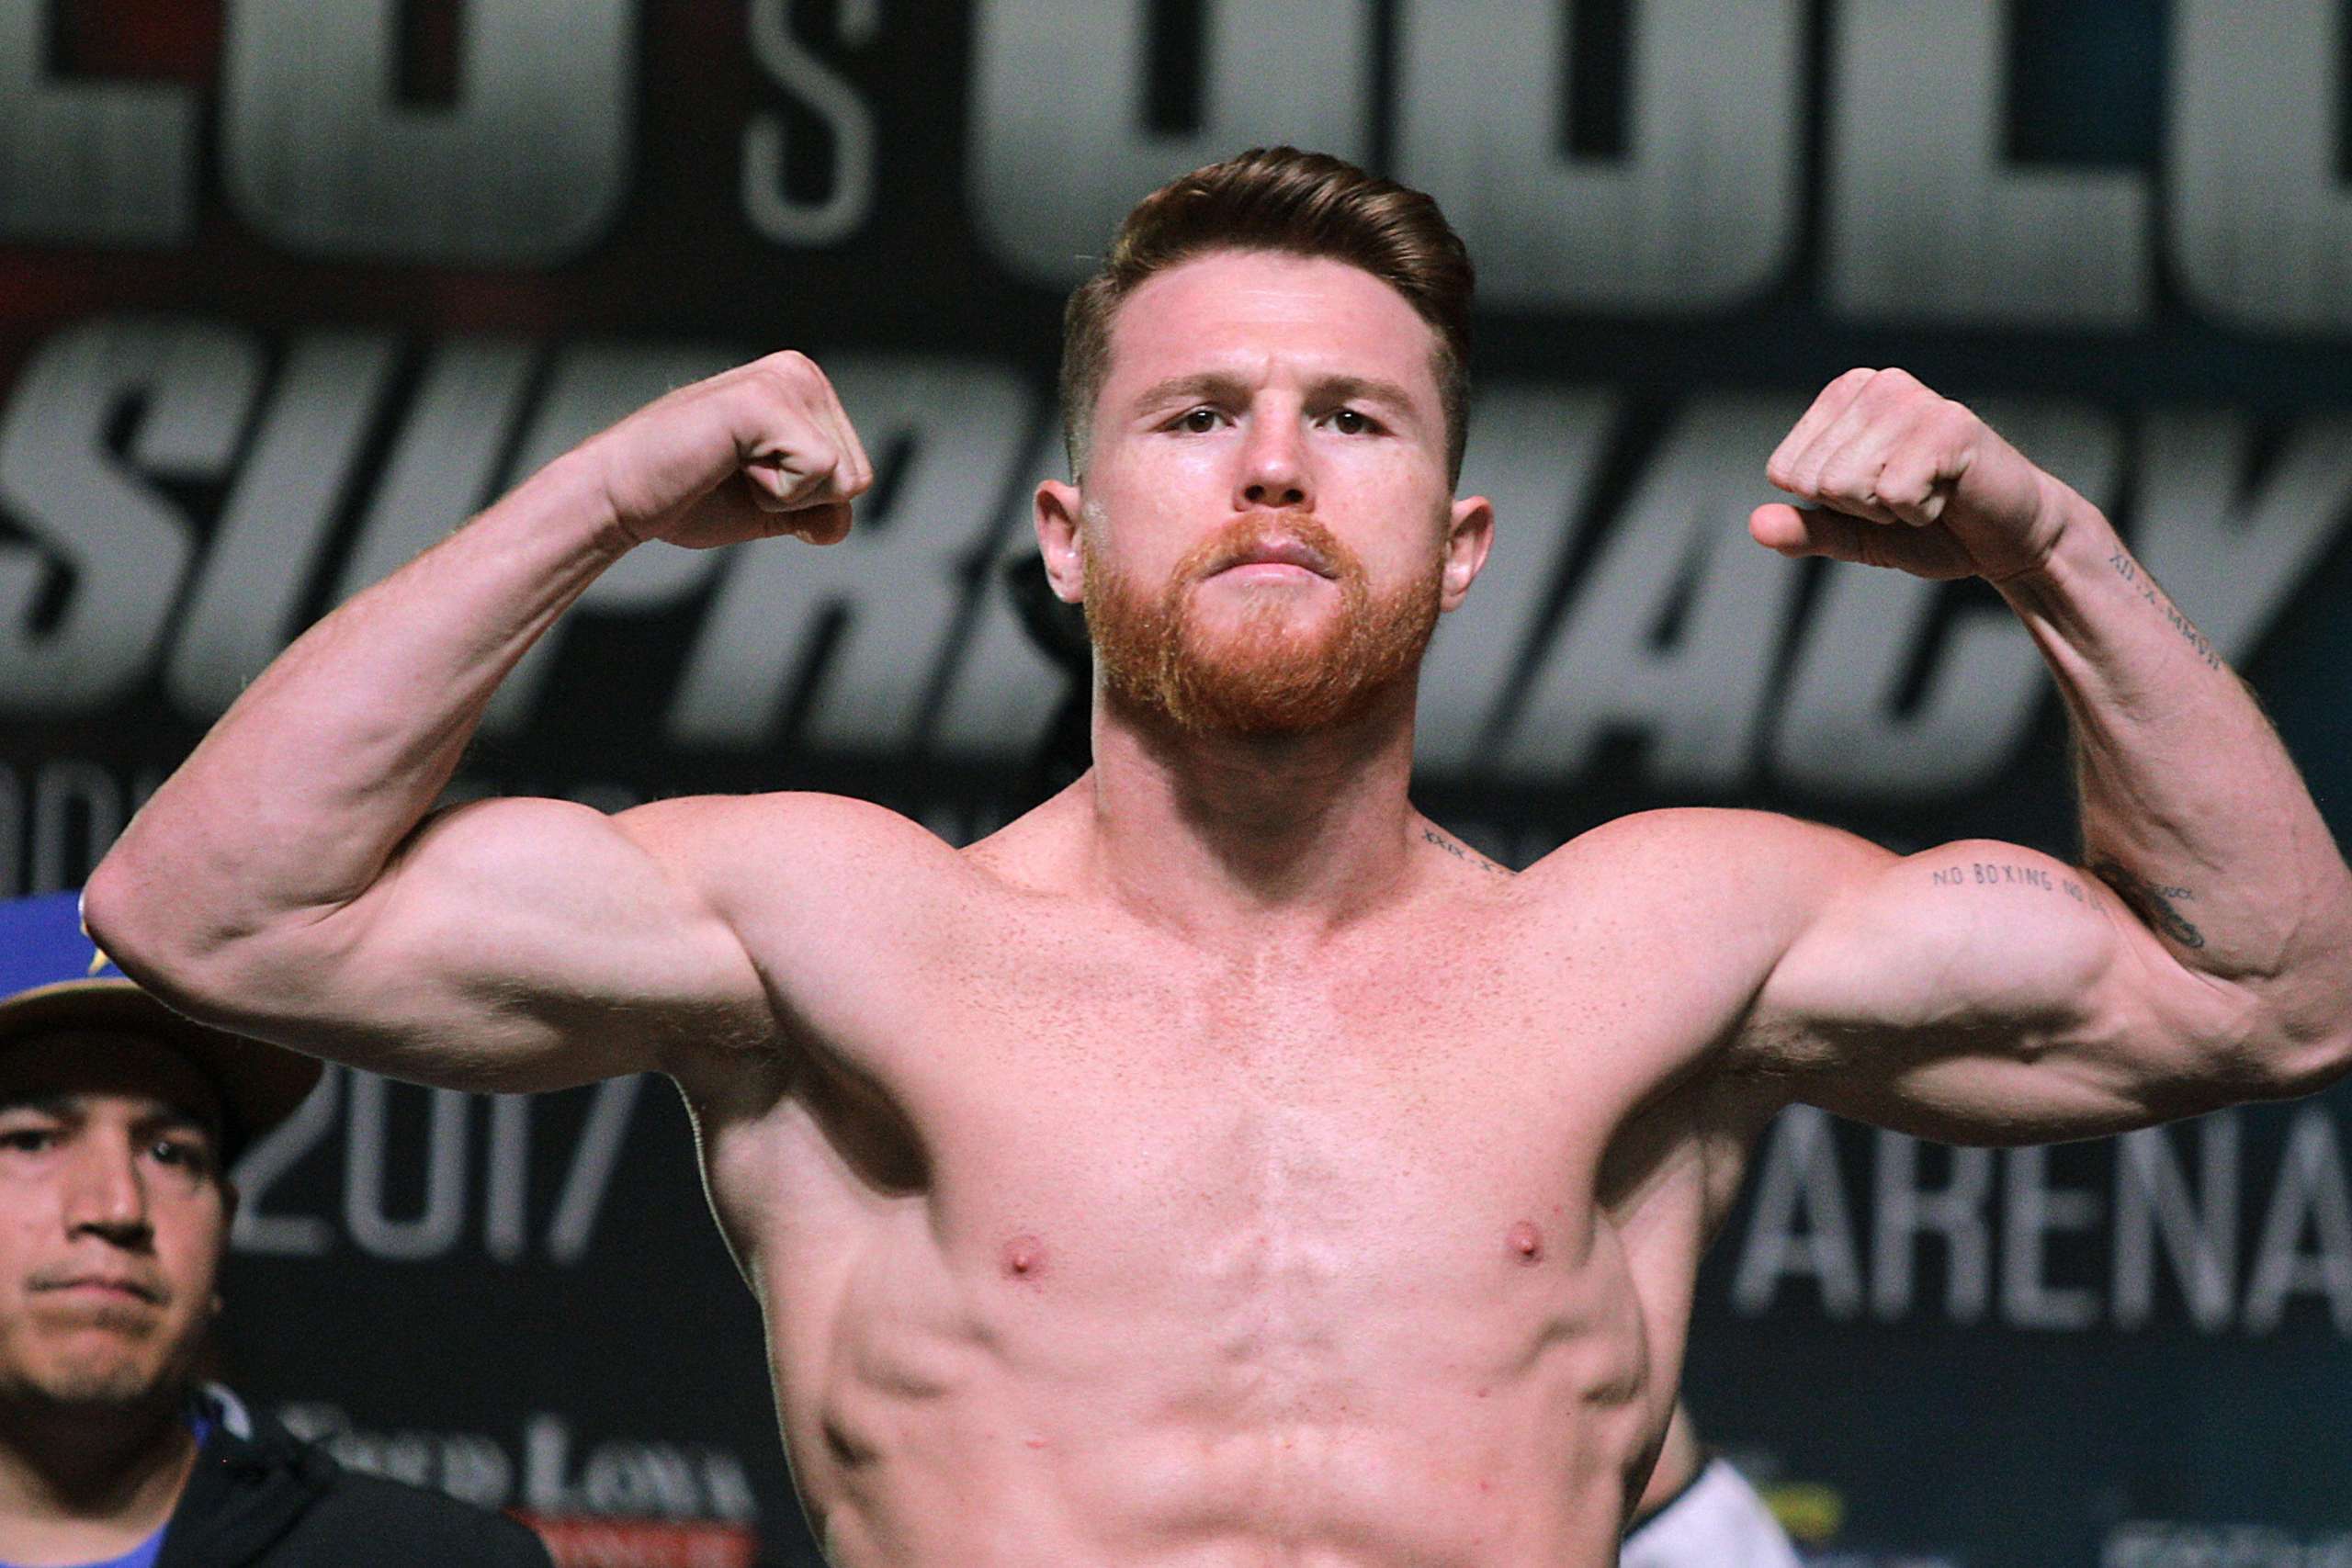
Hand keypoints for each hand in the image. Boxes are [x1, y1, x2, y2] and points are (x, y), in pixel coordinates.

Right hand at [577, 352, 873, 550]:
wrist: (618, 497)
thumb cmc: (686, 498)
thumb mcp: (772, 506)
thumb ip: (818, 508)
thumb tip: (840, 522)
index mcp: (805, 388)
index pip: (856, 475)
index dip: (804, 503)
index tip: (746, 481)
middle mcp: (800, 371)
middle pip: (856, 478)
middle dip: (800, 501)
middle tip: (735, 478)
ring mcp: (784, 380)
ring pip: (842, 478)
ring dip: (784, 497)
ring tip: (730, 469)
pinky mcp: (767, 401)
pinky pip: (818, 474)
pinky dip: (775, 494)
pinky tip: (728, 466)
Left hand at [1749, 367, 2070, 581]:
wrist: (2007, 539)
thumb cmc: (1931, 526)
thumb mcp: (1853, 533)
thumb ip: (1804, 529)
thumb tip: (1756, 524)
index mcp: (1842, 397)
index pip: (1785, 471)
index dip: (1830, 503)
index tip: (1878, 493)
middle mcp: (1875, 385)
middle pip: (1815, 480)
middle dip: (1861, 508)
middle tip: (1909, 496)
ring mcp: (1913, 399)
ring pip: (1847, 485)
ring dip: (1890, 510)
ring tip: (1929, 491)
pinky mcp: (1949, 425)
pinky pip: (1894, 493)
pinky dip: (1920, 512)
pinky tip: (1949, 492)